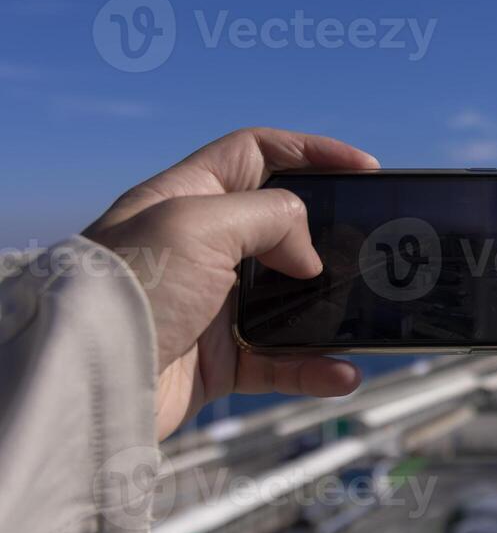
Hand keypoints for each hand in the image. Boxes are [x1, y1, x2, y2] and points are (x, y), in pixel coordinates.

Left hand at [84, 128, 380, 439]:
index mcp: (186, 197)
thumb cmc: (132, 288)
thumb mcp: (201, 223)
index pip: (256, 154)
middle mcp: (199, 246)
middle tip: (369, 241)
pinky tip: (342, 373)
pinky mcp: (218, 359)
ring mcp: (211, 304)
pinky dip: (315, 368)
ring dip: (329, 311)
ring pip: (290, 299)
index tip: (363, 167)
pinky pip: (282, 360)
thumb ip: (271, 218)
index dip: (310, 152)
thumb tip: (310, 257)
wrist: (90, 380)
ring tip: (362, 316)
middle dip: (331, 235)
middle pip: (282, 226)